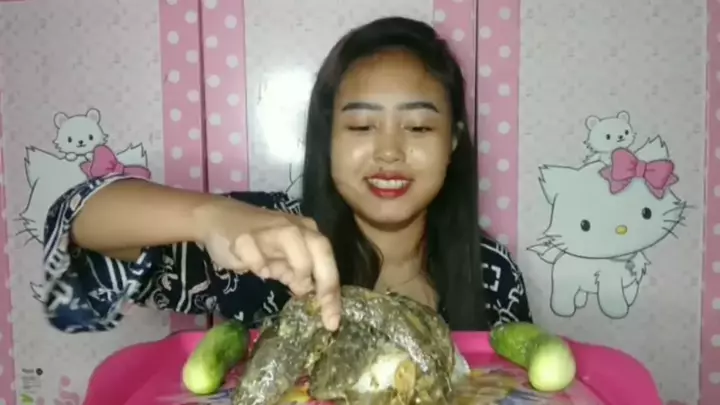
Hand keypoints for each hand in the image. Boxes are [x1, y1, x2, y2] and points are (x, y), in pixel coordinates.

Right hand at [193, 197, 340, 329]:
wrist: (217, 219)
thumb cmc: (255, 243)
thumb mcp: (281, 260)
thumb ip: (296, 274)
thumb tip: (311, 294)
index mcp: (306, 232)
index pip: (327, 259)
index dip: (332, 291)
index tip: (332, 321)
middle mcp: (294, 227)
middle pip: (320, 249)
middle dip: (326, 284)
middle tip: (322, 313)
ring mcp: (270, 228)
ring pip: (295, 247)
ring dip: (296, 270)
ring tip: (282, 279)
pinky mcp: (245, 236)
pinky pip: (257, 256)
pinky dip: (258, 266)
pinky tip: (255, 268)